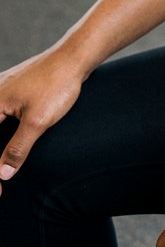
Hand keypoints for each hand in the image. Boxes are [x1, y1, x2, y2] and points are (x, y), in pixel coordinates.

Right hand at [0, 48, 85, 191]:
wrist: (75, 56)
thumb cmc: (57, 84)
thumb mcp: (37, 122)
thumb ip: (17, 149)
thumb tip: (2, 174)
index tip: (0, 190)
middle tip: (3, 181)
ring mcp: (3, 89)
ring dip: (0, 148)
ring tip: (5, 168)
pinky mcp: (14, 89)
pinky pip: (2, 114)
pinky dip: (3, 132)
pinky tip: (9, 143)